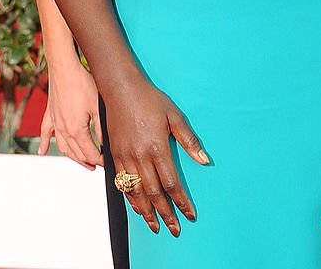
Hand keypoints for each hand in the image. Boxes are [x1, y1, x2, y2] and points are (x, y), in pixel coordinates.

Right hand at [38, 59, 103, 168]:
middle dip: (87, 161)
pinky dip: (44, 143)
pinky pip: (45, 133)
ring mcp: (54, 122)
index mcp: (76, 130)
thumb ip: (100, 128)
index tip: (106, 162)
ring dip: (71, 156)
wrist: (64, 67)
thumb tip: (105, 143)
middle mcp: (63, 130)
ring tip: (80, 161)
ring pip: (62, 147)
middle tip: (95, 166)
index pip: (89, 153)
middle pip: (75, 153)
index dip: (99, 160)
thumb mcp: (97, 105)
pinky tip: (42, 152)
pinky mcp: (50, 114)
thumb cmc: (82, 83)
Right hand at [105, 77, 209, 236]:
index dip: (181, 202)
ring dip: (148, 213)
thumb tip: (205, 160)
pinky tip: (138, 208)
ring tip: (156, 226)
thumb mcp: (174, 115)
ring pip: (137, 193)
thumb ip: (189, 140)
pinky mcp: (115, 156)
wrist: (121, 90)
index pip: (172, 183)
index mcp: (157, 148)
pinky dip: (131, 200)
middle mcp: (140, 157)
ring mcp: (126, 158)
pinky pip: (122, 185)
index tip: (190, 214)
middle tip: (175, 229)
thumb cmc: (149, 99)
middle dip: (166, 214)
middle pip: (155, 194)